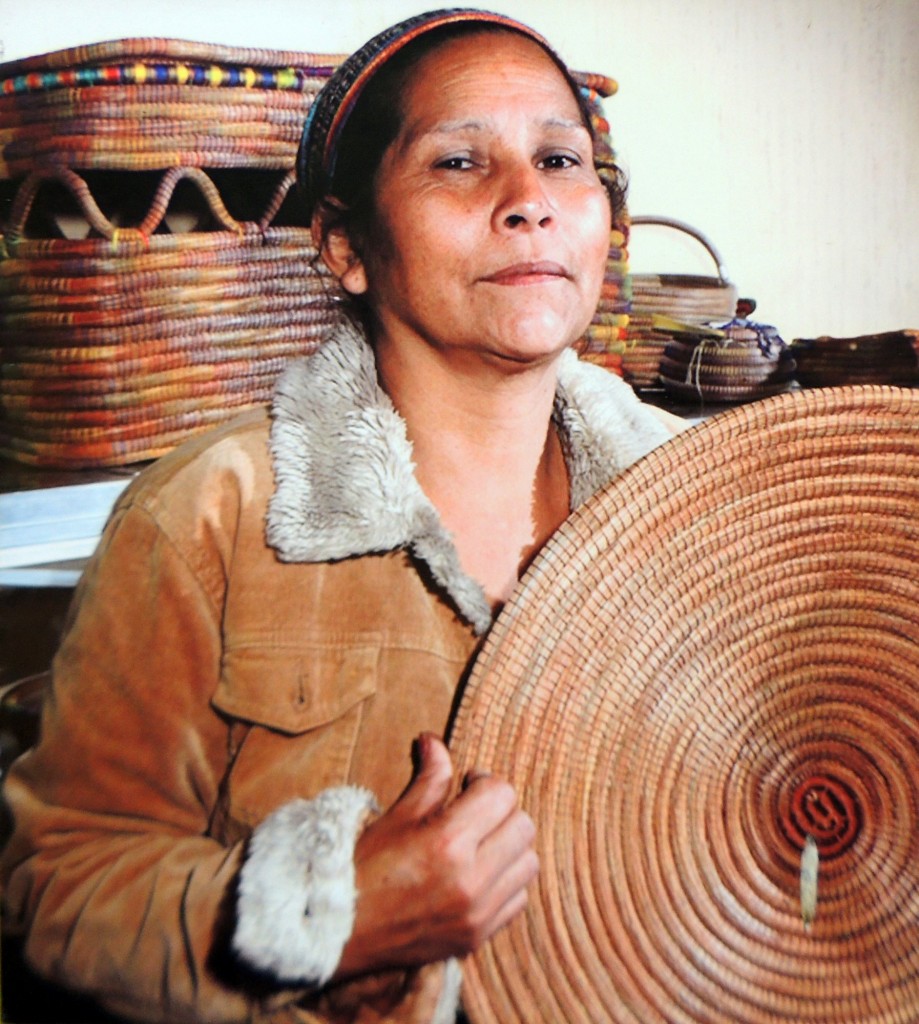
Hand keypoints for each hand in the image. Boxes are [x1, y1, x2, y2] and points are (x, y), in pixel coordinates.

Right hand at [334, 733, 537, 979]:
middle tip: (475, 811)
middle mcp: (471, 879)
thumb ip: (429, 777)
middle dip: (501, 810)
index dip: (485, 782)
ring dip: (509, 845)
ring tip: (481, 842)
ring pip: (528, 863)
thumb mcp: (396, 816)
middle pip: (523, 826)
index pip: (501, 794)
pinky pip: (519, 898)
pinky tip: (481, 873)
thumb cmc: (364, 868)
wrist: (341, 932)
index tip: (468, 786)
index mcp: (448, 841)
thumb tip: (435, 741)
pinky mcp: (479, 936)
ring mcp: (478, 912)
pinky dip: (507, 881)